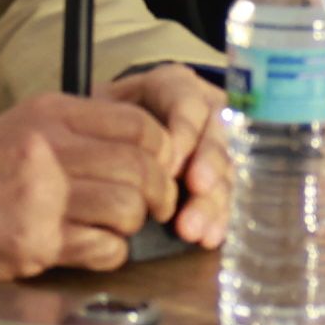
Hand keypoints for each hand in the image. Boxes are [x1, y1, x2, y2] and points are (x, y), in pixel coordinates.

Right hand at [0, 84, 219, 280]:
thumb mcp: (26, 125)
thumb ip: (82, 129)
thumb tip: (150, 146)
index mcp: (52, 115)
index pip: (139, 125)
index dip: (164, 149)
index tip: (163, 165)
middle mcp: (49, 151)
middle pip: (142, 168)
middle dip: (159, 191)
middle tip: (154, 203)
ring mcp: (42, 198)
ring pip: (128, 209)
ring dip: (133, 223)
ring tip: (116, 225)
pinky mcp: (36, 243)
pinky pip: (104, 248)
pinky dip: (110, 252)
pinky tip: (93, 246)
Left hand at [116, 64, 234, 240]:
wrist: (105, 139)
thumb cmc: (100, 122)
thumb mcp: (100, 110)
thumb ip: (111, 125)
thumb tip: (121, 160)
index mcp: (174, 87)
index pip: (188, 103)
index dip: (184, 133)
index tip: (169, 166)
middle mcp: (203, 112)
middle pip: (214, 137)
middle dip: (207, 168)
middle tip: (196, 190)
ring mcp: (214, 147)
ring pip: (224, 170)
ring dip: (212, 201)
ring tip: (195, 229)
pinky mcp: (218, 178)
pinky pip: (225, 197)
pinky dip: (217, 219)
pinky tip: (209, 236)